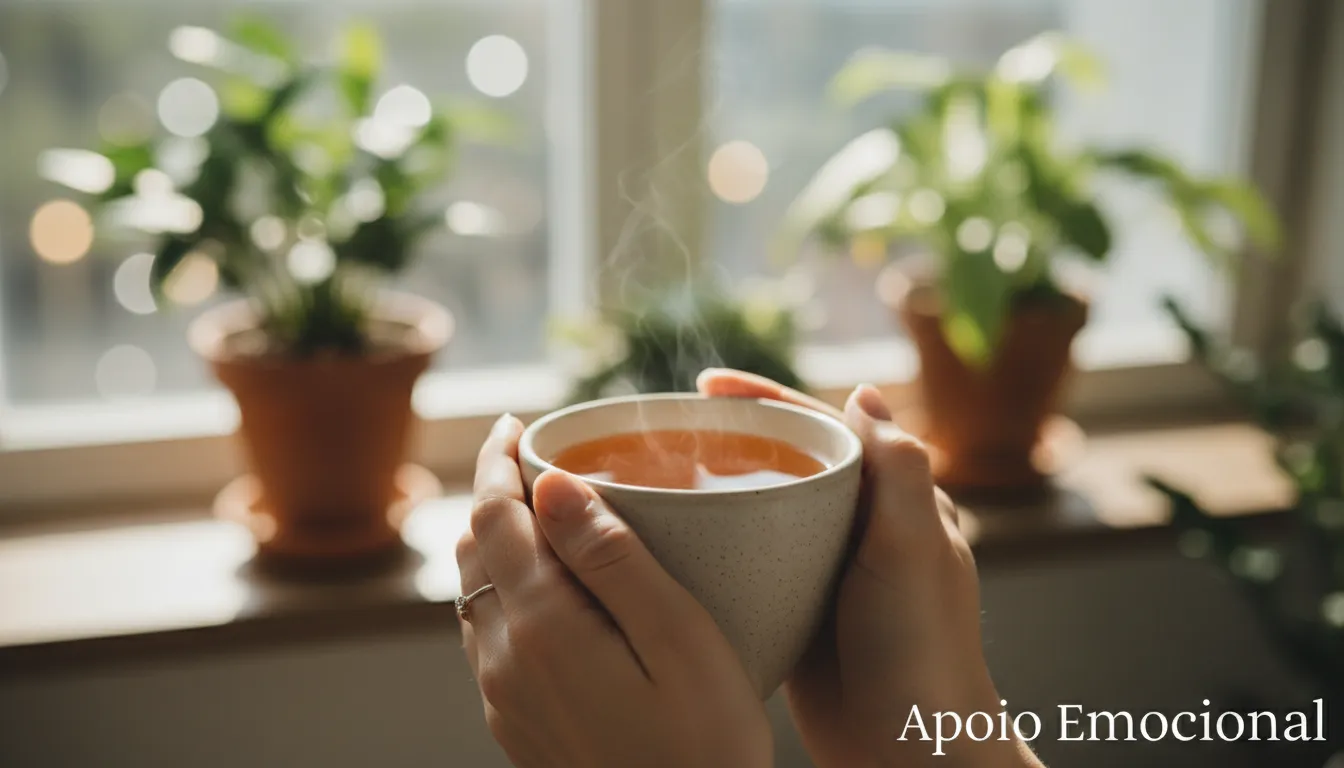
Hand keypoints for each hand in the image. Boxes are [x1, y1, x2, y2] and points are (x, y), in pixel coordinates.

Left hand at [456, 415, 772, 767]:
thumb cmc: (706, 744)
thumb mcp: (680, 639)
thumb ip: (612, 557)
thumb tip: (553, 483)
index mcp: (542, 627)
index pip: (495, 515)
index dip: (500, 460)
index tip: (517, 422)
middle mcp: (504, 660)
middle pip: (474, 548)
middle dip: (497, 492)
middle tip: (534, 454)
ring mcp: (503, 697)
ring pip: (476, 592)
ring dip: (497, 540)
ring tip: (542, 510)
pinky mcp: (516, 723)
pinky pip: (489, 634)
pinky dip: (505, 587)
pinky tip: (548, 587)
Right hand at [698, 370, 1041, 767]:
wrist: (910, 750)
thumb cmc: (922, 650)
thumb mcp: (915, 550)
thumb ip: (899, 470)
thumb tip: (864, 393)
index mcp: (893, 500)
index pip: (824, 427)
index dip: (767, 400)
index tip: (706, 384)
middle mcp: (859, 526)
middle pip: (787, 459)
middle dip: (732, 434)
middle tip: (667, 427)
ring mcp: (823, 568)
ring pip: (762, 506)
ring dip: (716, 483)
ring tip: (657, 472)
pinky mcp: (794, 608)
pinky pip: (748, 558)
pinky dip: (712, 538)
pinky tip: (670, 537)